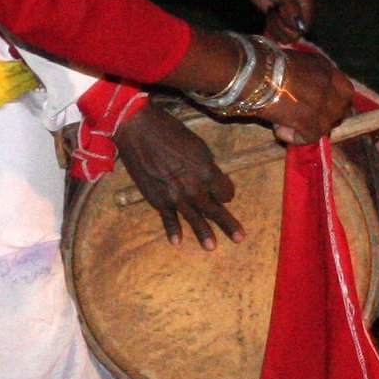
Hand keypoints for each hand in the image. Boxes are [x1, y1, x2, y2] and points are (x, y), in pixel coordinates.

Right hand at [116, 103, 239, 246]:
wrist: (139, 131)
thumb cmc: (170, 132)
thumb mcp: (197, 145)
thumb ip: (206, 166)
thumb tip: (212, 178)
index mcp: (207, 172)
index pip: (225, 192)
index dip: (226, 192)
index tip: (223, 191)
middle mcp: (194, 189)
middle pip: (215, 210)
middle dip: (228, 224)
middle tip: (240, 238)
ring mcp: (176, 197)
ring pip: (195, 219)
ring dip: (204, 234)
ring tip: (212, 247)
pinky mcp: (158, 200)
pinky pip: (169, 219)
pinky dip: (173, 231)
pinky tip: (177, 242)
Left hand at [232, 0, 314, 39]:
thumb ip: (291, 7)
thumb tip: (299, 26)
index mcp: (307, 3)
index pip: (304, 28)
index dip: (291, 27)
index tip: (280, 12)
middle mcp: (301, 13)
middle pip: (295, 35)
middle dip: (281, 27)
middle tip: (273, 14)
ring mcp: (290, 18)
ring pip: (286, 37)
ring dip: (275, 28)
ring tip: (271, 14)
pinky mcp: (280, 22)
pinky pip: (278, 35)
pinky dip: (271, 29)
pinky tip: (269, 18)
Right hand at [265, 46, 354, 146]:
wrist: (251, 72)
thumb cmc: (265, 63)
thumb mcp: (294, 61)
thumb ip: (307, 74)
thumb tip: (303, 88)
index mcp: (325, 68)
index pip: (345, 90)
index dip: (336, 101)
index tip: (322, 107)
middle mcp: (328, 86)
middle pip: (341, 110)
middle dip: (327, 117)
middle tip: (306, 120)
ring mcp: (321, 104)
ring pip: (326, 126)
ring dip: (307, 129)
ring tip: (284, 123)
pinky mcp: (309, 121)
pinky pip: (309, 138)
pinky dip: (294, 138)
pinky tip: (278, 129)